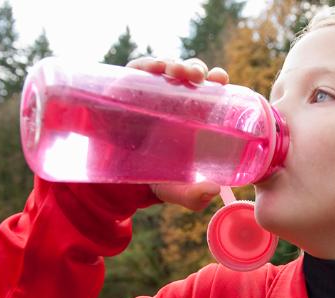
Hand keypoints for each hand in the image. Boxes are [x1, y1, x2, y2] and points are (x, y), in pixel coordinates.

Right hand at [125, 57, 229, 210]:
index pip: (210, 91)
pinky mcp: (126, 92)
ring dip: (176, 64)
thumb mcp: (173, 189)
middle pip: (190, 75)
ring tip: (180, 73)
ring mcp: (150, 94)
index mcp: (192, 116)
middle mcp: (173, 101)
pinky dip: (146, 65)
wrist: (112, 179)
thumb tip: (214, 191)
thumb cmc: (150, 177)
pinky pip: (137, 71)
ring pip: (167, 69)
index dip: (217, 80)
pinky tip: (156, 68)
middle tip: (199, 78)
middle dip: (197, 70)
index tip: (221, 79)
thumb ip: (193, 196)